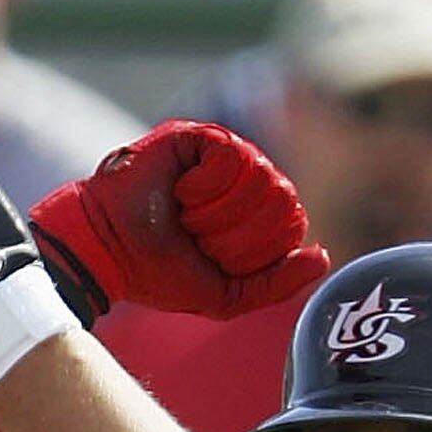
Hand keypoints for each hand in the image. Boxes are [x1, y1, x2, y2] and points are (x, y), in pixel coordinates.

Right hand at [28, 120, 332, 321]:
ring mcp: (220, 154)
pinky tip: (180, 193)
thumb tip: (323, 256)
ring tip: (187, 216)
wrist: (108, 251)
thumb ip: (278, 283)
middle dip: (239, 232)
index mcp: (251, 214)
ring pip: (261, 176)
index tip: (214, 257)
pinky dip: (206, 186)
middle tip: (198, 237)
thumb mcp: (228, 295)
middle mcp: (241, 180)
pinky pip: (232, 155)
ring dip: (220, 211)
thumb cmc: (159, 274)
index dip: (258, 248)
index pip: (290, 223)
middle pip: (281, 199)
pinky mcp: (196, 135)